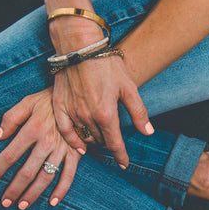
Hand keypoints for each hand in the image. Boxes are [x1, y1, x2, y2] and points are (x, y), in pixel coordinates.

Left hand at [0, 88, 81, 209]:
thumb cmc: (48, 100)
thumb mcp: (27, 102)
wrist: (78, 98)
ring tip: (23, 205)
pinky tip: (52, 202)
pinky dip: (61, 190)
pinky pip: (69, 175)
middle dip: (14, 189)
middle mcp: (48, 142)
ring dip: (33, 193)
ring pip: (46, 177)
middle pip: (27, 171)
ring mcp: (63, 150)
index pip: (10, 154)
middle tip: (5, 202)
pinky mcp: (76, 154)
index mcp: (33, 129)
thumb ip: (11, 118)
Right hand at [52, 53, 153, 168]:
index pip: (115, 144)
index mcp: (107, 114)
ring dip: (93, 140)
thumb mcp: (129, 87)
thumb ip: (138, 112)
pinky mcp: (59, 106)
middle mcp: (88, 117)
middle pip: (100, 141)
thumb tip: (148, 132)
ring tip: (99, 139)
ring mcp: (72, 112)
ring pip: (85, 137)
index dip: (121, 156)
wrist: (80, 45)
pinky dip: (73, 141)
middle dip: (108, 143)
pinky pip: (65, 131)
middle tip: (113, 142)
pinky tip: (80, 146)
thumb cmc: (107, 64)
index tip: (124, 164)